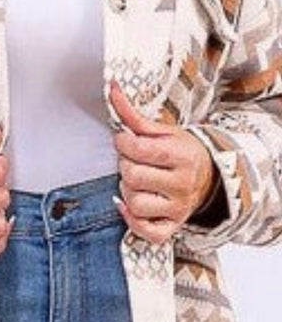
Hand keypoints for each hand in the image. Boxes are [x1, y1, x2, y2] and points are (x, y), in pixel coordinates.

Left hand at [110, 80, 218, 244]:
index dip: (123, 143)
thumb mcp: (164, 131)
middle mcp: (182, 184)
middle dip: (125, 166)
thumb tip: (112, 89)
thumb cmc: (182, 152)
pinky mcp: (172, 226)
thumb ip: (134, 114)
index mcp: (182, 156)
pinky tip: (131, 205)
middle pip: (133, 177)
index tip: (125, 141)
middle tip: (133, 161)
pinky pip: (146, 231)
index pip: (139, 149)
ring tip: (137, 181)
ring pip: (135, 203)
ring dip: (128, 191)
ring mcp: (178, 208)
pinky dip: (133, 220)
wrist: (210, 177)